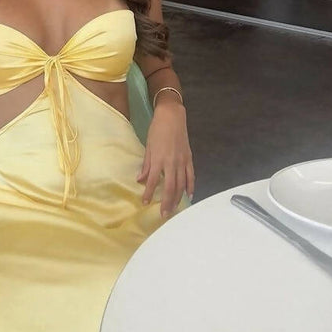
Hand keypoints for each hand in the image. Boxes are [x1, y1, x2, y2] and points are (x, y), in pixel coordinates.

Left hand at [137, 101, 193, 217]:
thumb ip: (146, 164)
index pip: (153, 181)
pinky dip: (190, 187)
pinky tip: (189, 196)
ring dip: (178, 198)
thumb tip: (140, 179)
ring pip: (181, 185)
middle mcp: (171, 163)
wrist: (172, 117)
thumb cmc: (157, 130)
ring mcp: (182, 161)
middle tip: (164, 214)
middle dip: (167, 202)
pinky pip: (191, 176)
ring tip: (174, 209)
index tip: (145, 203)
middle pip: (170, 187)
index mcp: (158, 159)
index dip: (149, 193)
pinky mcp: (189, 158)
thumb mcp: (148, 146)